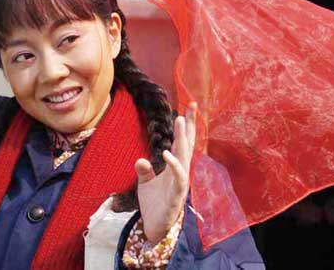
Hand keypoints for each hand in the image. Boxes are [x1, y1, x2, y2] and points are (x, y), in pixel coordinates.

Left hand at [135, 102, 196, 244]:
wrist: (154, 228)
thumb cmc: (154, 204)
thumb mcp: (145, 183)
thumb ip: (144, 170)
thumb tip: (140, 159)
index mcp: (175, 167)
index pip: (182, 142)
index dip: (186, 126)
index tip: (188, 107)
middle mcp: (180, 172)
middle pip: (188, 144)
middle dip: (190, 125)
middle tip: (192, 105)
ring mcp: (180, 183)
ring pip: (185, 157)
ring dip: (183, 138)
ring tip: (180, 120)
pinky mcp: (176, 196)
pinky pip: (179, 177)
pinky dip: (174, 164)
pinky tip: (167, 152)